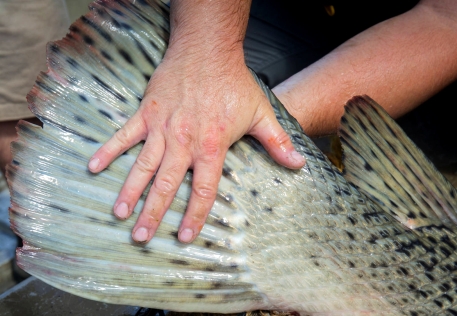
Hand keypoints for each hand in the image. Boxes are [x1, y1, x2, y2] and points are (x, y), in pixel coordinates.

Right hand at [88, 44, 304, 243]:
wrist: (207, 49)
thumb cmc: (234, 83)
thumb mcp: (261, 113)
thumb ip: (277, 142)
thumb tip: (299, 164)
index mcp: (211, 146)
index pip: (203, 190)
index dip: (195, 216)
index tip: (184, 237)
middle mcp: (184, 141)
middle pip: (167, 185)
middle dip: (154, 213)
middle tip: (142, 237)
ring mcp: (162, 127)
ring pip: (143, 166)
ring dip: (130, 191)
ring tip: (119, 214)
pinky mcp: (146, 112)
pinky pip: (124, 135)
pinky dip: (109, 150)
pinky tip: (94, 167)